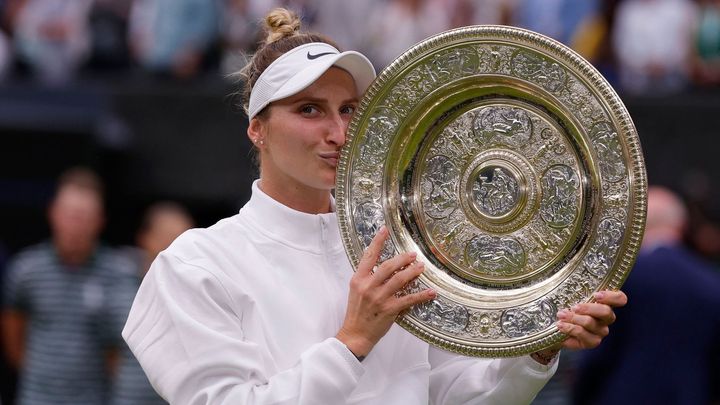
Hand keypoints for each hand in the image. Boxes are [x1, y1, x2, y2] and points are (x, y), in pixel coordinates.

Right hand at [336, 226, 435, 356]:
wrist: (355, 333)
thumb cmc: (357, 312)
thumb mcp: (356, 290)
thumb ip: (367, 277)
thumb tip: (383, 266)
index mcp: (358, 279)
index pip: (369, 256)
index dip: (378, 242)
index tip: (385, 230)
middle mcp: (368, 286)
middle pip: (388, 266)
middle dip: (402, 259)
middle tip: (413, 255)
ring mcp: (379, 298)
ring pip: (399, 280)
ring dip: (412, 272)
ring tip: (421, 267)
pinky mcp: (389, 309)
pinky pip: (408, 299)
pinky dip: (421, 295)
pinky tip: (431, 292)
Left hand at [556, 290, 627, 349]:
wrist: (558, 328)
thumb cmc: (568, 308)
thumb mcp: (572, 296)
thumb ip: (576, 288)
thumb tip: (568, 272)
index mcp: (605, 304)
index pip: (620, 299)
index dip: (612, 296)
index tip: (597, 295)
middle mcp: (606, 319)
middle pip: (606, 312)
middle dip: (588, 308)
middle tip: (573, 307)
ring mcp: (600, 331)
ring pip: (591, 323)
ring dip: (573, 318)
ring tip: (561, 315)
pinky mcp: (591, 342)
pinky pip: (583, 335)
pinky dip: (570, 329)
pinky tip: (561, 326)